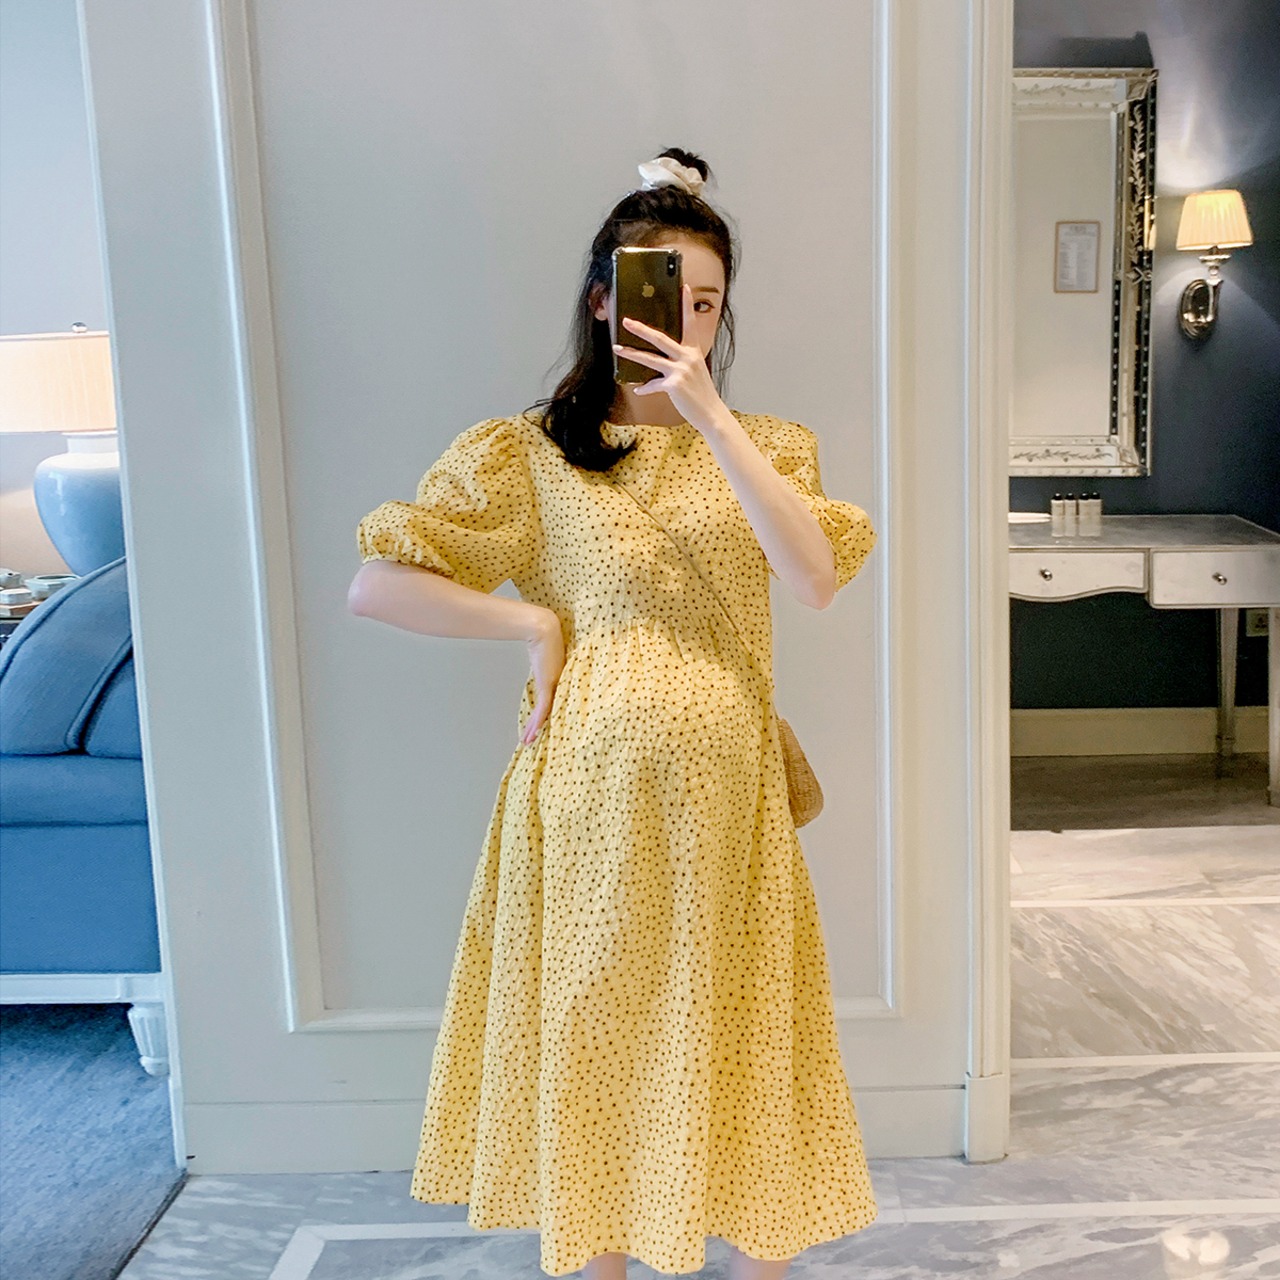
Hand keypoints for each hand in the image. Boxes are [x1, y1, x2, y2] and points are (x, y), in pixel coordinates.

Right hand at [519, 608, 564, 744]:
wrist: (544, 629)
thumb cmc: (544, 635)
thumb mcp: (541, 653)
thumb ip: (539, 659)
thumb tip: (532, 654)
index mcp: (557, 678)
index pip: (551, 702)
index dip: (544, 716)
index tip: (539, 726)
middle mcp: (557, 684)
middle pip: (548, 711)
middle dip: (538, 727)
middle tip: (532, 740)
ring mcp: (553, 685)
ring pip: (545, 713)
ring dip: (535, 729)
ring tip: (528, 741)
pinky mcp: (548, 684)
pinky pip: (543, 708)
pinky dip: (538, 721)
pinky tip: (533, 732)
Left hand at [611, 284, 726, 432]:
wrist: (710, 413)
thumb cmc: (701, 393)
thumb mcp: (695, 371)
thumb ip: (681, 362)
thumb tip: (660, 361)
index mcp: (694, 351)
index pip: (690, 323)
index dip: (688, 305)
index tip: (684, 287)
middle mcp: (687, 357)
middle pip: (660, 338)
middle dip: (641, 329)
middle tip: (627, 321)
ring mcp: (680, 371)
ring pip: (650, 359)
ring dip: (631, 353)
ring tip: (617, 348)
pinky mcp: (673, 385)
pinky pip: (653, 384)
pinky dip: (644, 387)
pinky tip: (638, 389)